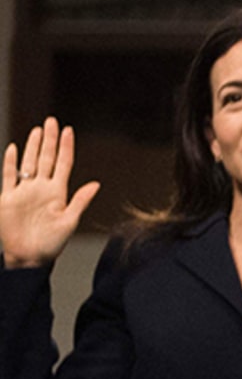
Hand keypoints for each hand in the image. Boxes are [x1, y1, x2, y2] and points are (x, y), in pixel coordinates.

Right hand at [1, 118, 99, 269]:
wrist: (28, 257)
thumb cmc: (51, 244)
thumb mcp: (69, 222)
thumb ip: (80, 202)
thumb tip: (96, 184)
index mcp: (58, 193)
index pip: (63, 164)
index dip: (65, 147)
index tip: (68, 130)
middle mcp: (41, 189)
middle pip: (46, 158)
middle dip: (49, 140)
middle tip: (52, 121)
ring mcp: (24, 192)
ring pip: (29, 163)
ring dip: (33, 147)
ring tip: (38, 130)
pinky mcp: (8, 198)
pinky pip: (8, 176)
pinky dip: (11, 162)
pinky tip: (15, 149)